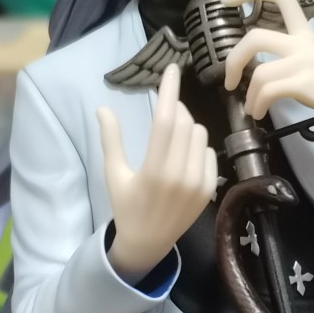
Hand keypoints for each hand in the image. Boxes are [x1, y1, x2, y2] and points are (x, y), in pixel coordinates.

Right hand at [96, 63, 217, 281]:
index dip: (169, 91)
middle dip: (176, 109)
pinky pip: (210, 153)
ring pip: (200, 135)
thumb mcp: (113, 174)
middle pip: (185, 123)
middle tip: (166, 112)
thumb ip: (110, 140)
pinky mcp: (209, 190)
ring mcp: (198, 184)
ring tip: (173, 138)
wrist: (148, 243)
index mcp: (153, 170)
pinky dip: (199, 148)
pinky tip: (185, 157)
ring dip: (188, 127)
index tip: (173, 69)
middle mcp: (179, 176)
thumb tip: (103, 108)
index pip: (165, 120)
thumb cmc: (127, 206)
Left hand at [222, 0, 313, 125]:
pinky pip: (269, 92)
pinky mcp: (306, 84)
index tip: (227, 0)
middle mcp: (303, 42)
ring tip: (251, 107)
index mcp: (304, 31)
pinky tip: (259, 112)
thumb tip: (252, 68)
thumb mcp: (311, 58)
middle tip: (229, 80)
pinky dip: (257, 104)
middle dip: (233, 60)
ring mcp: (305, 63)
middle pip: (256, 37)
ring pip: (260, 73)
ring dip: (249, 95)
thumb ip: (286, 54)